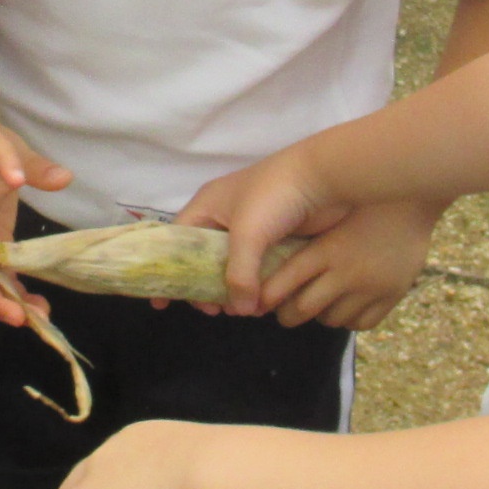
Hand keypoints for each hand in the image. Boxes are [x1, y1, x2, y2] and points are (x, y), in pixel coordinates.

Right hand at [177, 149, 357, 316]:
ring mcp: (253, 229)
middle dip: (206, 288)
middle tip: (214, 310)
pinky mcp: (277, 239)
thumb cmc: (275, 197)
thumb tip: (241, 310)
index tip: (162, 303)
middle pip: (204, 261)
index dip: (168, 272)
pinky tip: (261, 304)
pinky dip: (257, 287)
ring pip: (234, 269)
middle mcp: (225, 218)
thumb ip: (238, 275)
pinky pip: (259, 269)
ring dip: (233, 292)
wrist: (325, 178)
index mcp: (208, 207)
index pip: (177, 242)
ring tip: (239, 311)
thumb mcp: (247, 234)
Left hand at [252, 198, 441, 330]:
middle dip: (287, 313)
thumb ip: (299, 236)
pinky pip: (360, 324)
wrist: (412, 197)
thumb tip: (264, 262)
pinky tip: (344, 304)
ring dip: (319, 314)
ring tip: (316, 302)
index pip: (283, 285)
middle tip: (284, 309)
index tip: (260, 300)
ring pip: (331, 319)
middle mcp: (347, 271)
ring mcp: (372, 286)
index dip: (267, 297)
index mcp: (326, 248)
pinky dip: (347, 318)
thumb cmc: (362, 200)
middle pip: (303, 308)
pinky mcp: (392, 294)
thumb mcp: (326, 214)